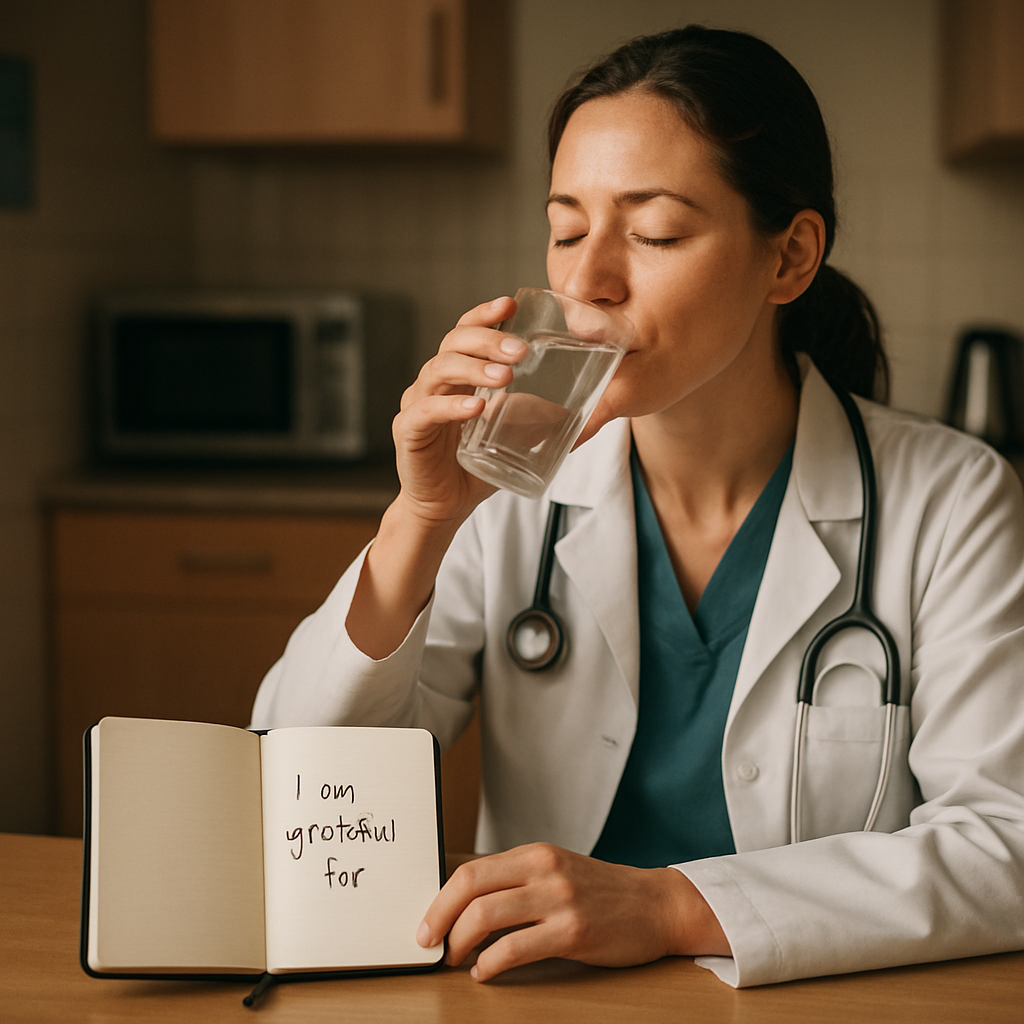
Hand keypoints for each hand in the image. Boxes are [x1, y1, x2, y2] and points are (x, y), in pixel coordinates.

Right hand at [392, 295, 524, 527]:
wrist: (444, 507)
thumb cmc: (475, 467)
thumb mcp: (512, 437)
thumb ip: (535, 419)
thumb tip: (577, 411)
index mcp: (456, 377)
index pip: (465, 332)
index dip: (484, 315)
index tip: (510, 304)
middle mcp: (434, 384)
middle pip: (452, 343)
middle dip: (487, 340)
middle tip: (520, 350)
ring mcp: (417, 405)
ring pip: (438, 370)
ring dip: (474, 368)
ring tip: (506, 376)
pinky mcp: (409, 432)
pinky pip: (426, 412)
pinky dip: (452, 408)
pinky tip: (476, 408)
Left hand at [416, 843, 729, 980]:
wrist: (657, 904)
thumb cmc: (603, 892)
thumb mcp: (557, 872)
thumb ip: (518, 882)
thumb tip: (465, 907)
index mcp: (535, 854)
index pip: (472, 871)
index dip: (440, 899)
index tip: (426, 923)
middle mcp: (543, 870)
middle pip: (471, 887)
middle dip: (439, 918)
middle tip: (428, 943)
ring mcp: (559, 899)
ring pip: (487, 915)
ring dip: (460, 942)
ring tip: (455, 959)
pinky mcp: (573, 931)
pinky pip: (516, 948)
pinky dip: (491, 964)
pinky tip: (485, 972)